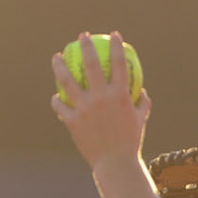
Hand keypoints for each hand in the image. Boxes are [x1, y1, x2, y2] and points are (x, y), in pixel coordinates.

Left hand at [51, 31, 151, 172]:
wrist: (115, 163)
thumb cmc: (130, 141)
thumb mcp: (140, 119)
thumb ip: (142, 102)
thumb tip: (141, 90)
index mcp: (120, 95)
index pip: (119, 64)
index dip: (117, 46)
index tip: (114, 35)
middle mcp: (101, 98)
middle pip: (91, 65)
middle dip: (86, 46)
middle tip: (82, 36)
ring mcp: (84, 108)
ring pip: (67, 81)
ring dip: (59, 66)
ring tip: (56, 57)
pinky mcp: (72, 121)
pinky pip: (60, 106)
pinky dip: (57, 100)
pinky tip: (55, 96)